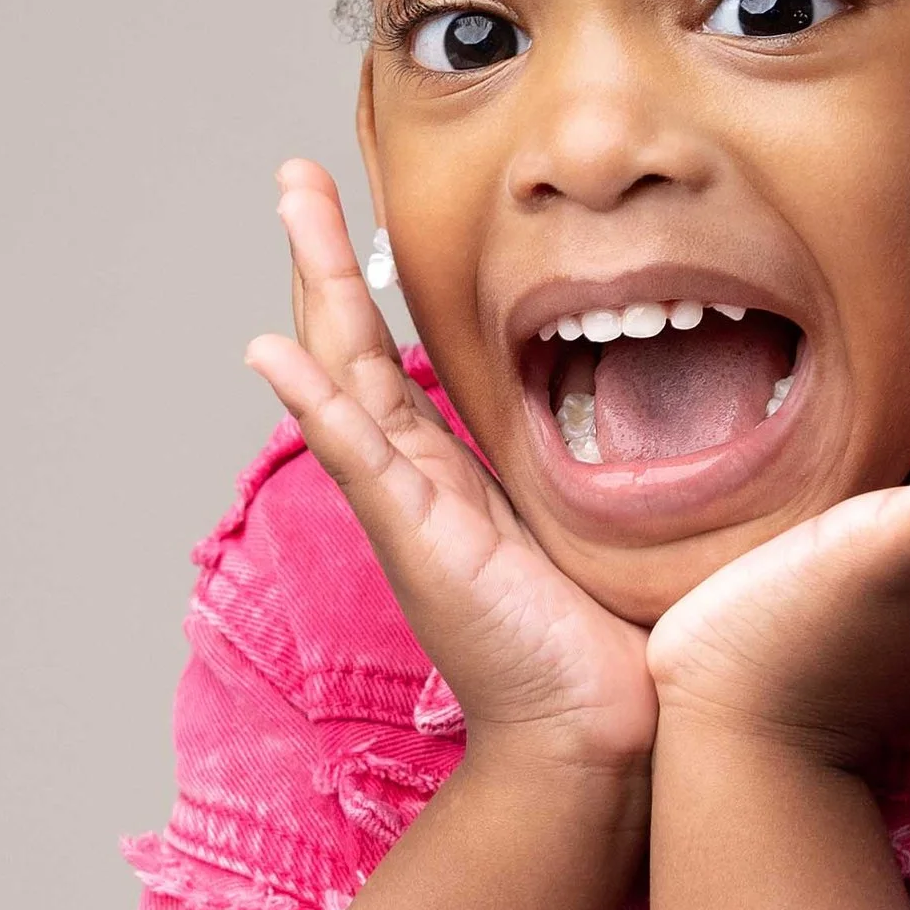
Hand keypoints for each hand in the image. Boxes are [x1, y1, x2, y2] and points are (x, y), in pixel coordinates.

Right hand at [247, 163, 656, 777]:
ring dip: (315, 288)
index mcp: (447, 474)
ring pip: (346, 378)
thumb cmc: (594, 643)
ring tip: (290, 209)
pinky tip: (278, 353)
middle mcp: (413, 482)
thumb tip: (631, 414)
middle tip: (295, 173)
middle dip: (322, 256)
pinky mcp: (420, 542)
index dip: (364, 280)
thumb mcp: (582, 531)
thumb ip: (582, 475)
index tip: (353, 204)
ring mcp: (406, 509)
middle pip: (349, 346)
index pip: (389, 355)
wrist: (592, 735)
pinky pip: (361, 459)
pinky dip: (317, 404)